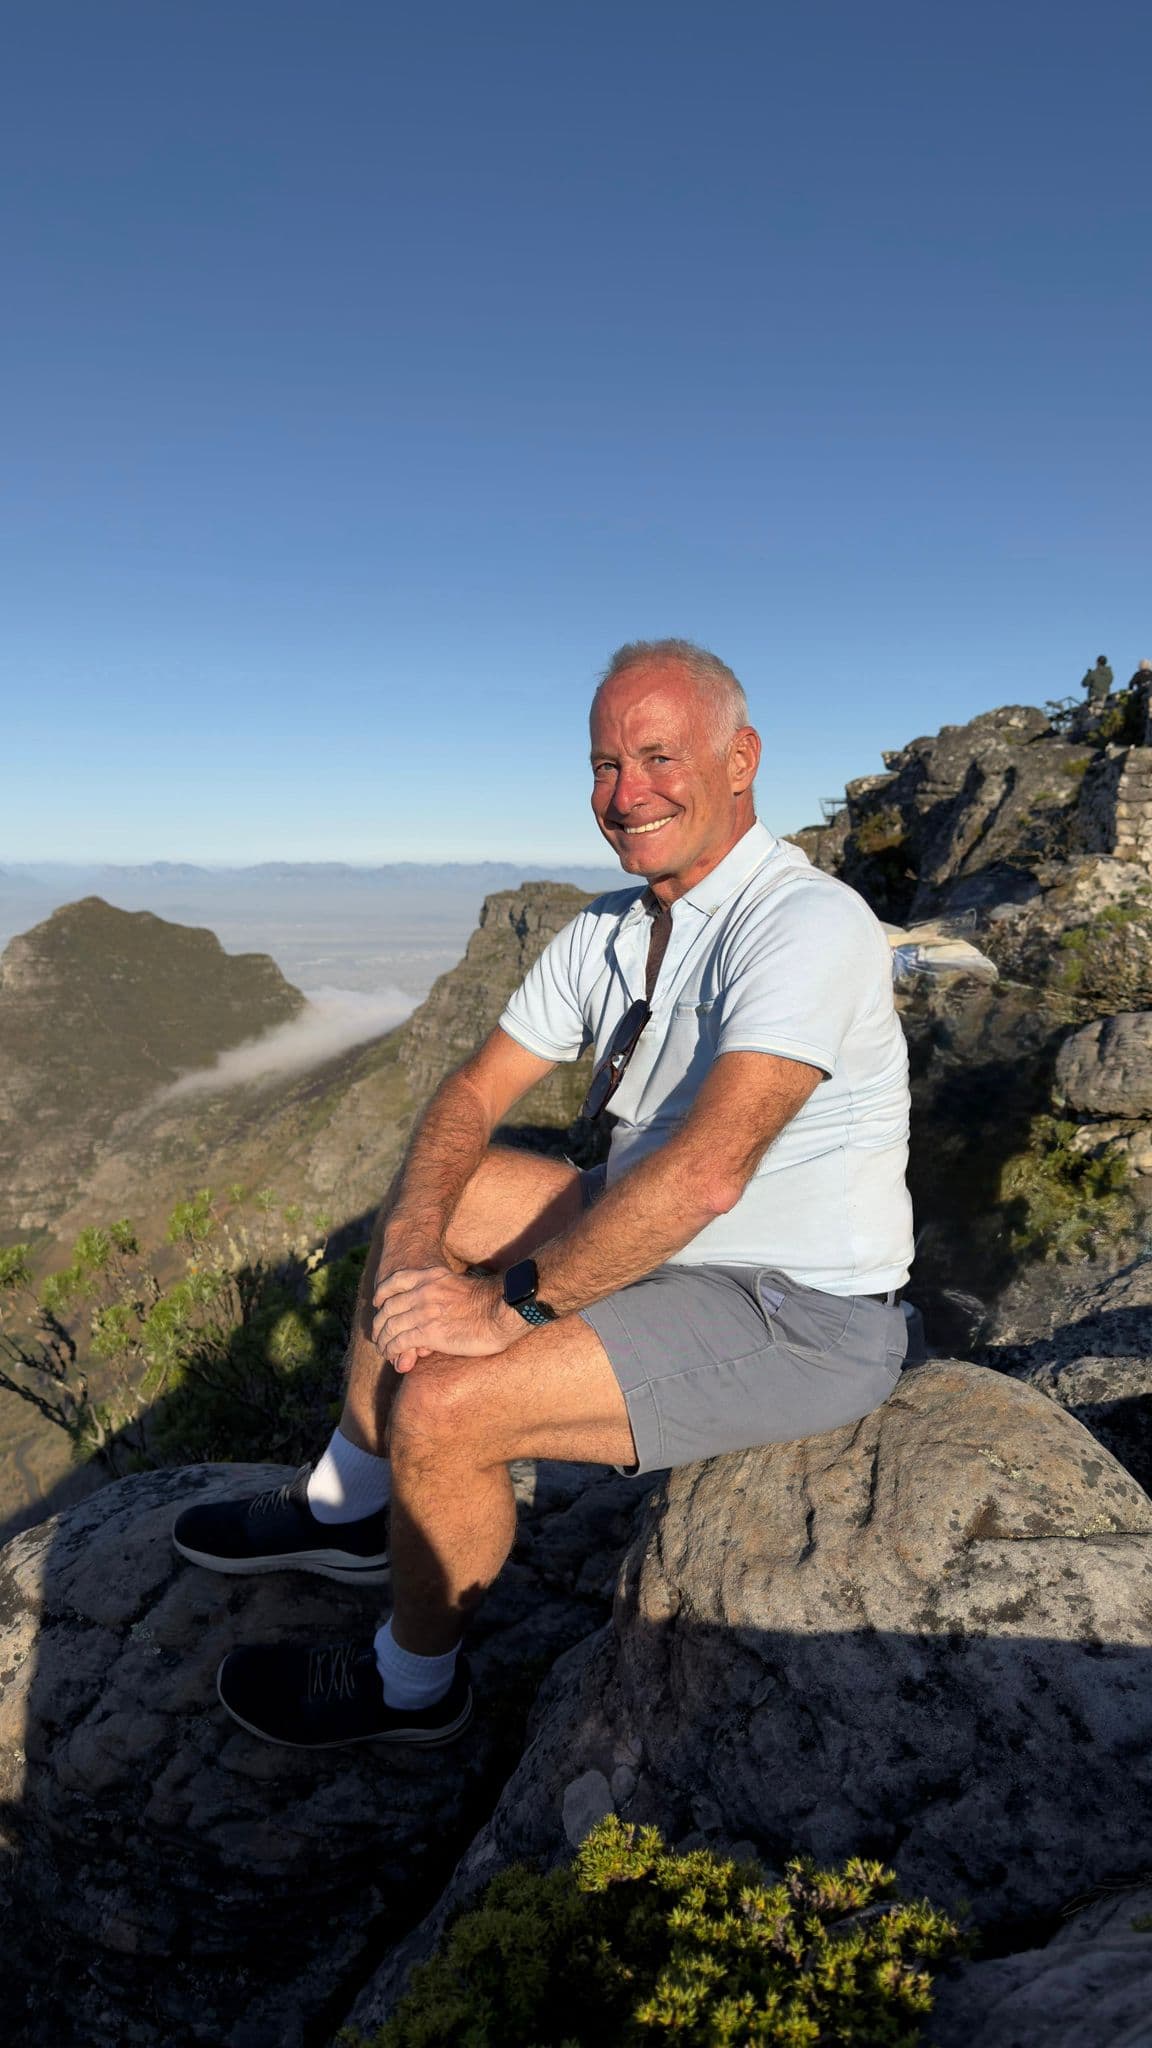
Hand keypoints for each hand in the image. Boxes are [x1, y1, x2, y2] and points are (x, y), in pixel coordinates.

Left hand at [372, 1266, 521, 1370]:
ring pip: (389, 1327)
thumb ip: (442, 1293)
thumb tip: (434, 1310)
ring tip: (383, 1350)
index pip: (396, 1281)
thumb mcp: (459, 1286)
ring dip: (383, 1341)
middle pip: (388, 1307)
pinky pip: (399, 1342)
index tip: (378, 1302)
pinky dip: (391, 1350)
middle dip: (379, 1324)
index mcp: (431, 1277)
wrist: (502, 1309)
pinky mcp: (428, 1332)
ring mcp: (423, 1311)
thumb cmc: (490, 1302)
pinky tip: (392, 1357)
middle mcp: (423, 1291)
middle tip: (378, 1335)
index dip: (382, 1293)